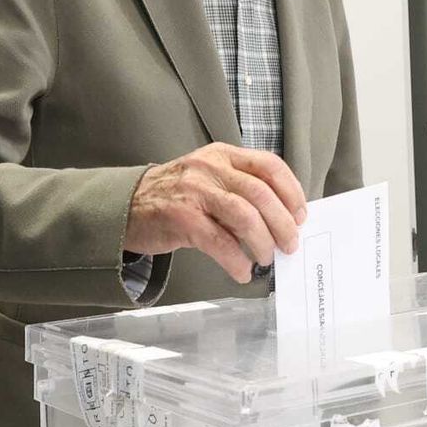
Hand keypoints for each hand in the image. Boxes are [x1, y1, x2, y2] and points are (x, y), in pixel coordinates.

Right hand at [123, 143, 307, 283]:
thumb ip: (240, 188)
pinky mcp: (180, 218)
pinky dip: (236, 261)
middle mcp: (210, 168)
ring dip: (263, 242)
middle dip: (283, 223)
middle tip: (290, 245)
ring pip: (244, 216)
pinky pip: (219, 242)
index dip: (291, 191)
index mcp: (222, 155)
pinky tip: (242, 271)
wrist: (125, 205)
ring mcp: (194, 192)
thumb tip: (282, 219)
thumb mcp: (208, 177)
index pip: (268, 165)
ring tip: (267, 258)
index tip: (301, 215)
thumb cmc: (175, 195)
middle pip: (261, 193)